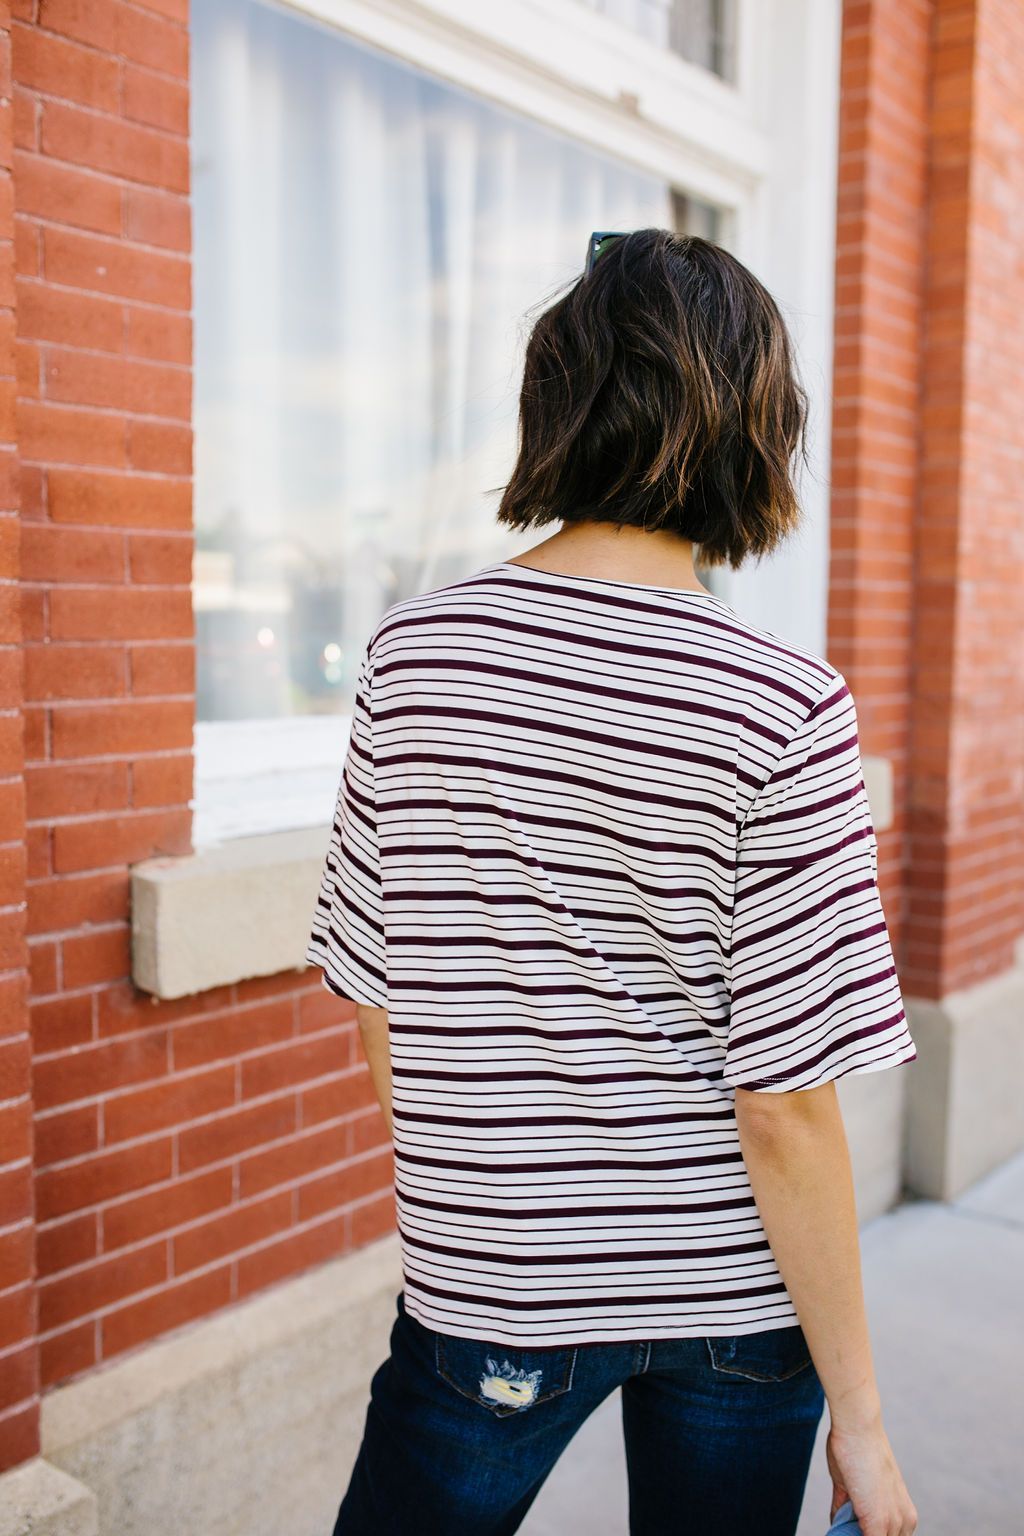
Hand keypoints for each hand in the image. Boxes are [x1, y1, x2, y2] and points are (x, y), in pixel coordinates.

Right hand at [826, 1418, 917, 1535]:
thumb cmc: (854, 1449)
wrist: (859, 1429)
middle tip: (843, 1527)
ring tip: (840, 1528)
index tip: (850, 1528)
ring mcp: (893, 1524)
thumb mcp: (852, 1486)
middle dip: (859, 1533)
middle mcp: (904, 1522)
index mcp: (904, 1514)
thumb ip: (846, 1507)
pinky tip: (837, 1530)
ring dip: (853, 1534)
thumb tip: (836, 1522)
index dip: (864, 1532)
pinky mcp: (878, 1523)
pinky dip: (847, 1535)